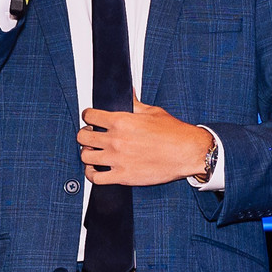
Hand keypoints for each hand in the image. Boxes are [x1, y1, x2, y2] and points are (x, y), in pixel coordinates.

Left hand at [78, 100, 215, 186]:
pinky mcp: (123, 176)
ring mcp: (118, 159)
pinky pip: (96, 178)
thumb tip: (128, 93)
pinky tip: (96, 170)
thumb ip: (134, 103)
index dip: (88, 116)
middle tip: (91, 136)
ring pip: (85, 157)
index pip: (89, 116)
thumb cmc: (174, 133)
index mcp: (121, 121)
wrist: (188, 152)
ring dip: (87, 154)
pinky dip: (92, 174)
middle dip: (85, 135)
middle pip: (83, 136)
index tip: (91, 119)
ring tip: (94, 153)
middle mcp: (116, 140)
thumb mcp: (152, 112)